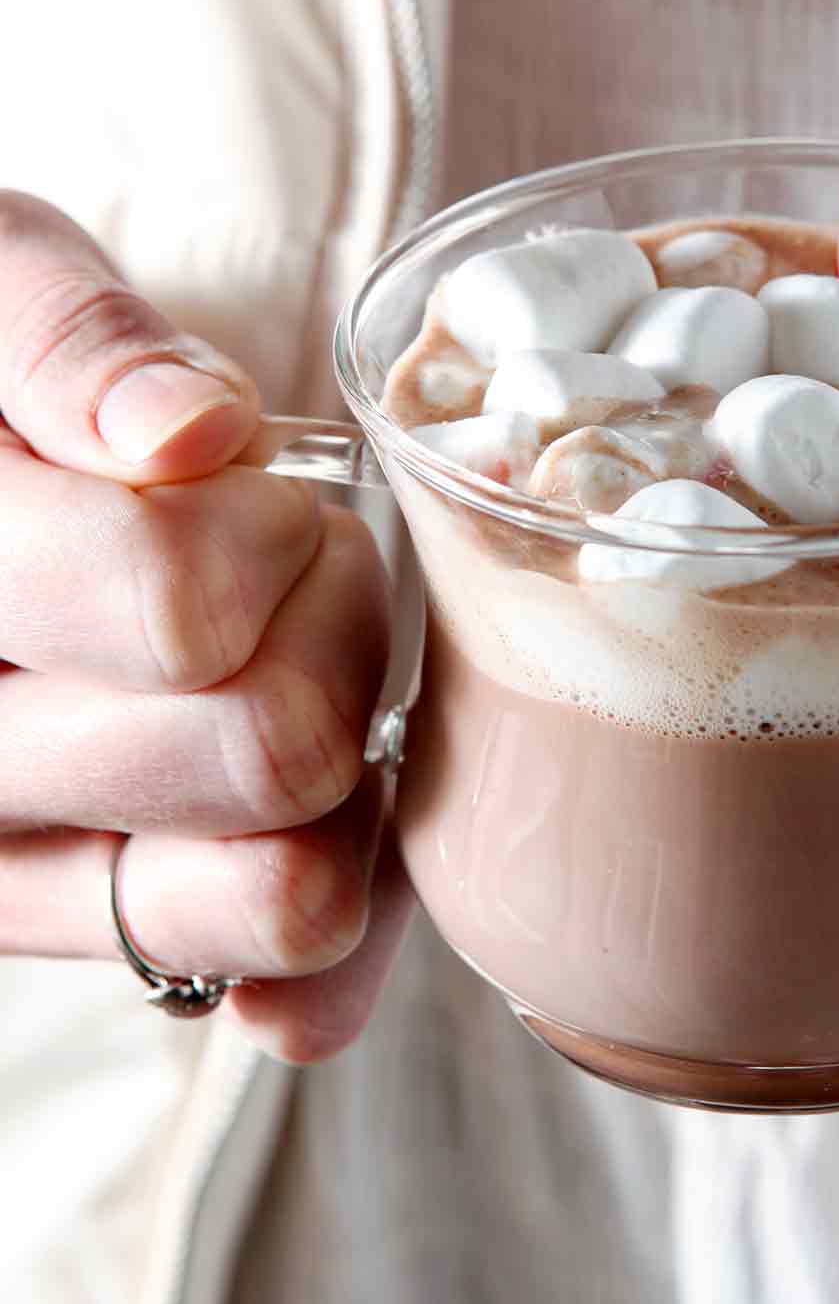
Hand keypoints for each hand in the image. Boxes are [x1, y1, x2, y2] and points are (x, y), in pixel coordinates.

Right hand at [0, 193, 411, 1061]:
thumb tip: (187, 437)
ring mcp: (12, 870)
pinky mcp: (84, 925)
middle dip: (330, 621)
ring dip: (341, 747)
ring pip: (282, 888)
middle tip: (286, 547)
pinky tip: (334, 819)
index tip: (241, 473)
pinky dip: (342, 897)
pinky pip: (266, 960)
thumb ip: (69, 343)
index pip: (174, 606)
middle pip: (262, 746)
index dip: (263, 528)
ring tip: (282, 647)